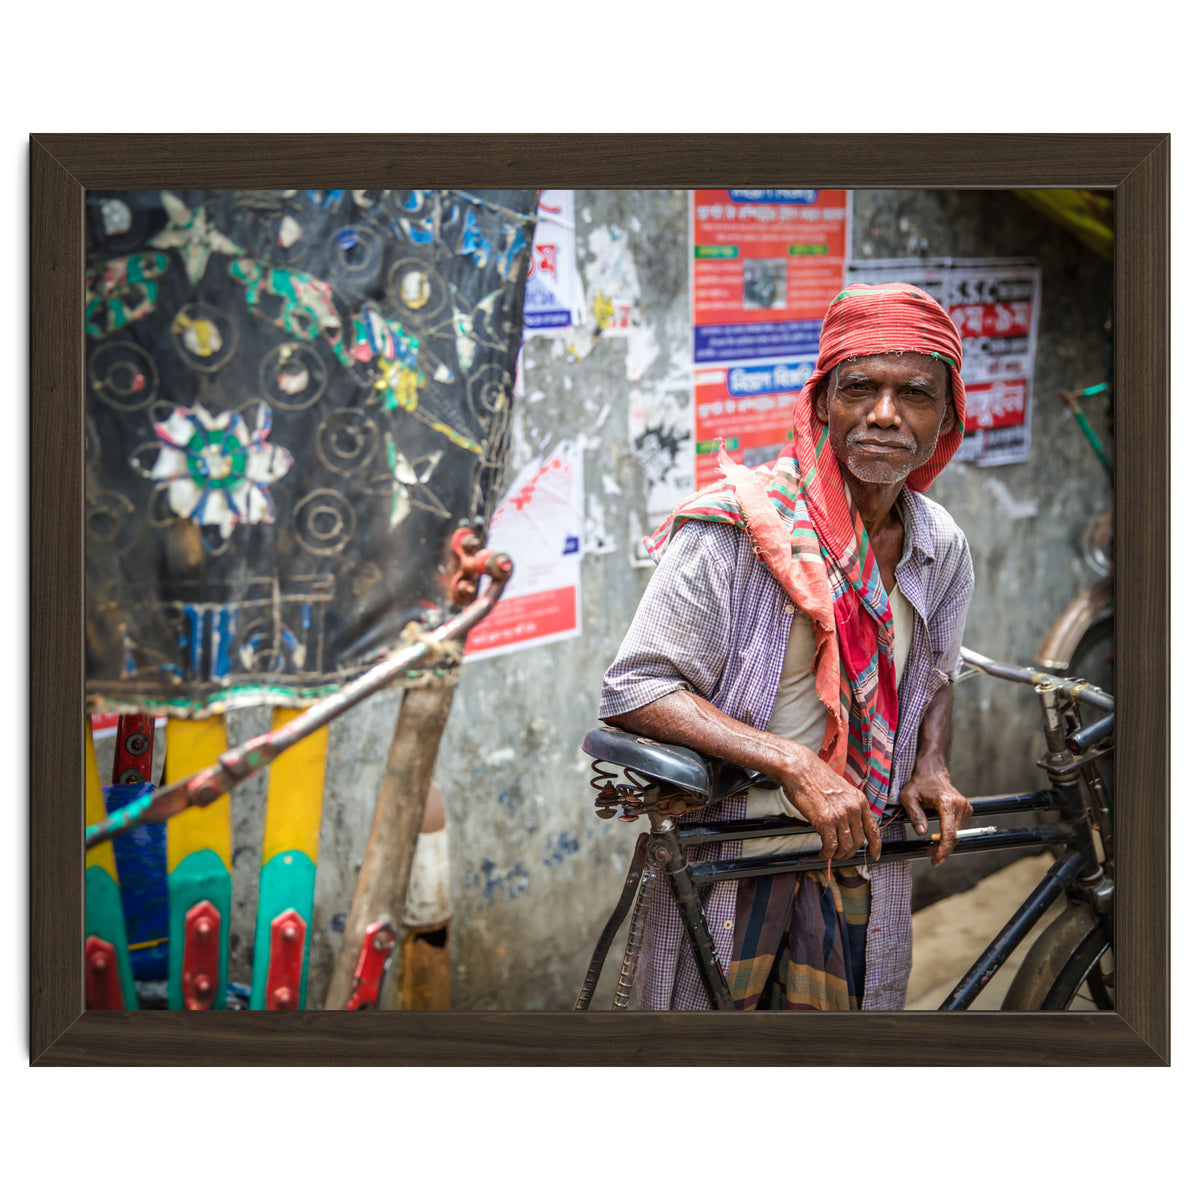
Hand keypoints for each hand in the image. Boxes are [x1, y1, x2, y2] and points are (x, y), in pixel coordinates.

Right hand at [781, 748, 881, 862]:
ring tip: (830, 855)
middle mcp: (853, 809)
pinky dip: (827, 854)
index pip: (873, 828)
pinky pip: (830, 846)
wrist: (800, 770)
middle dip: (850, 852)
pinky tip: (823, 854)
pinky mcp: (825, 821)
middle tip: (841, 855)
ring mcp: (840, 816)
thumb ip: (848, 806)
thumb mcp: (841, 790)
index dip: (875, 845)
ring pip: (846, 846)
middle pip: (858, 841)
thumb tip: (847, 825)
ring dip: (838, 855)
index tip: (875, 855)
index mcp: (859, 800)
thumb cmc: (815, 777)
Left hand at [899, 766, 972, 865]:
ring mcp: (966, 808)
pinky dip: (950, 837)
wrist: (932, 772)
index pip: (949, 833)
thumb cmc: (919, 784)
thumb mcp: (908, 797)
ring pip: (959, 835)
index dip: (943, 849)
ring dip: (946, 845)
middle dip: (943, 850)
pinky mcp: (966, 810)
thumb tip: (922, 833)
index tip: (936, 860)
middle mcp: (960, 806)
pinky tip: (938, 840)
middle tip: (930, 856)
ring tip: (932, 849)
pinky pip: (960, 830)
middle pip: (955, 837)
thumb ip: (914, 814)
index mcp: (947, 803)